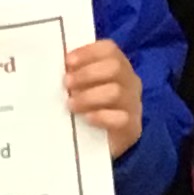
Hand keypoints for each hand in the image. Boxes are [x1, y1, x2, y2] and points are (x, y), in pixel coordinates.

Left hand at [64, 39, 143, 160]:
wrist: (99, 145)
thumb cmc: (88, 109)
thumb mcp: (82, 88)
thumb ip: (75, 74)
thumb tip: (60, 66)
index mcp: (118, 66)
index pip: (109, 49)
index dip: (88, 52)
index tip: (68, 61)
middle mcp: (130, 81)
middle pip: (115, 67)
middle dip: (87, 73)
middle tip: (66, 83)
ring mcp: (133, 104)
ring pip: (116, 92)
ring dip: (89, 96)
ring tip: (71, 104)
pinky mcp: (132, 127)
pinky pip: (120, 118)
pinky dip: (101, 116)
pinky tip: (87, 118)